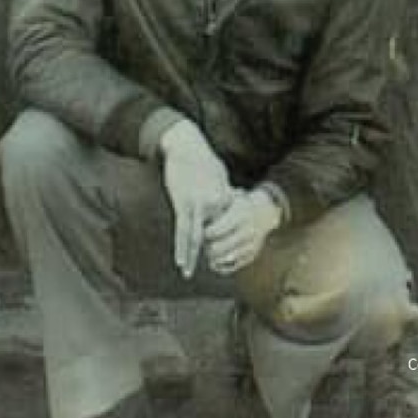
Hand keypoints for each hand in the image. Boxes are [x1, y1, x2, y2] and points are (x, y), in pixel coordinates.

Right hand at [158, 122, 233, 278]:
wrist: (185, 145)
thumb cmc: (204, 160)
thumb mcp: (221, 178)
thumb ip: (227, 192)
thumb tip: (236, 197)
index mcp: (226, 201)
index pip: (228, 230)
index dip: (225, 245)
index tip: (224, 257)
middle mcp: (214, 206)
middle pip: (214, 237)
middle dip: (210, 254)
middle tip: (207, 268)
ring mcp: (198, 206)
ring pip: (196, 238)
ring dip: (191, 256)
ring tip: (187, 272)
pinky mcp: (182, 204)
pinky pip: (182, 231)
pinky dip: (182, 247)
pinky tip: (181, 260)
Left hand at [203, 187, 282, 275]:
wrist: (264, 212)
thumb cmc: (238, 203)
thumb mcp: (228, 198)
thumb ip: (213, 206)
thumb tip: (194, 214)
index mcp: (239, 216)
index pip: (217, 230)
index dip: (205, 233)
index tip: (198, 232)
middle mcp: (247, 232)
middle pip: (221, 247)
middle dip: (208, 248)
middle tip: (200, 245)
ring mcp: (251, 246)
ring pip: (228, 259)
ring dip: (214, 259)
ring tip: (206, 254)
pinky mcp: (252, 256)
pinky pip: (236, 266)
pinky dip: (223, 267)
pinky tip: (214, 263)